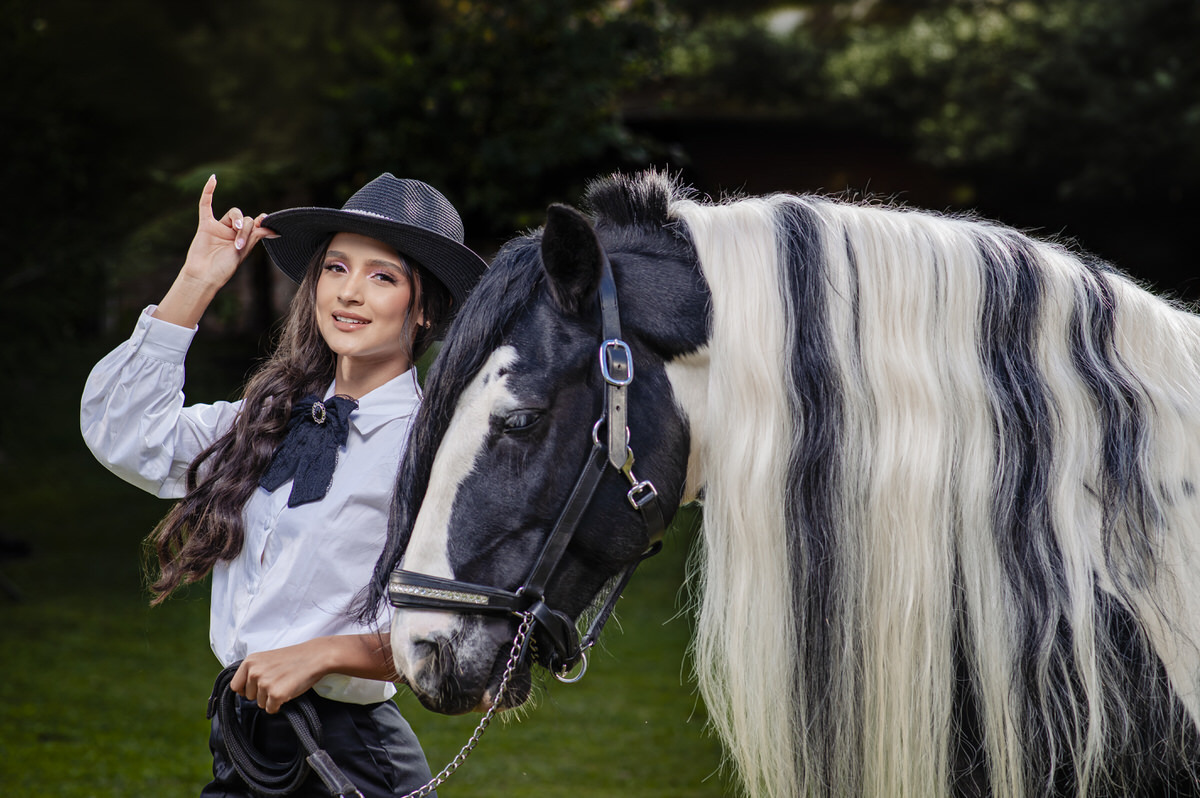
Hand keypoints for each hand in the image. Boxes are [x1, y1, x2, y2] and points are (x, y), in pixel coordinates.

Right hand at [180, 174, 275, 289]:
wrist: (205, 276)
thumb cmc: (224, 268)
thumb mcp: (245, 251)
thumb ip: (256, 236)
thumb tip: (274, 228)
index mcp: (244, 239)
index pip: (255, 224)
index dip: (262, 224)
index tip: (271, 226)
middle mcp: (232, 231)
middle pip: (247, 219)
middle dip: (247, 230)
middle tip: (240, 245)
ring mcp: (219, 227)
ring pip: (235, 213)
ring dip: (239, 224)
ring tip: (236, 241)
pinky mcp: (205, 225)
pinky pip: (205, 204)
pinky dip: (208, 191)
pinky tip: (213, 178)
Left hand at [231, 641, 326, 713]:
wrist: (317, 656)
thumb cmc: (295, 658)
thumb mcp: (268, 659)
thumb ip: (254, 671)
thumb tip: (243, 690)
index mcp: (250, 661)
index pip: (236, 686)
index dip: (246, 690)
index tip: (258, 688)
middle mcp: (254, 672)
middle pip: (248, 696)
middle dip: (261, 694)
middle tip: (278, 682)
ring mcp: (264, 683)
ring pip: (260, 703)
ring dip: (271, 699)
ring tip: (285, 684)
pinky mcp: (275, 694)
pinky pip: (271, 709)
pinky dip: (279, 705)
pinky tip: (288, 692)